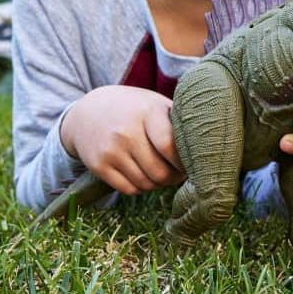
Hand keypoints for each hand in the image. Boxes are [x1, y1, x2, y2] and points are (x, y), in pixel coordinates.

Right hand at [60, 85, 185, 194]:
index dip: (183, 162)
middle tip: (179, 174)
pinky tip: (144, 176)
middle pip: (160, 172)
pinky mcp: (98, 166)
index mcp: (147, 112)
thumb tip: (205, 148)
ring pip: (145, 184)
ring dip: (158, 184)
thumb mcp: (155, 103)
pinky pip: (129, 190)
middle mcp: (127, 131)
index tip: (191, 163)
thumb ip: (177, 122)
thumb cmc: (134, 108)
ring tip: (162, 173)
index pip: (169, 146)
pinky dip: (141, 188)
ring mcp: (111, 150)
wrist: (87, 111)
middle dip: (173, 177)